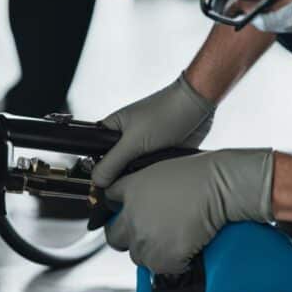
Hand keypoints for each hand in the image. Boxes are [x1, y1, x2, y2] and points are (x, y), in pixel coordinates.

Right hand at [91, 73, 214, 187]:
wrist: (196, 107)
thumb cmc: (165, 112)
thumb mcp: (134, 141)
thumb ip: (112, 162)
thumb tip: (97, 180)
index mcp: (112, 128)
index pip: (95, 153)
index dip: (99, 171)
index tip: (104, 185)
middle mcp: (125, 138)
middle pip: (115, 166)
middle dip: (122, 175)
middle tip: (129, 181)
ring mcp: (142, 147)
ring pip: (133, 170)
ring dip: (140, 174)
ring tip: (149, 173)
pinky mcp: (158, 153)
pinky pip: (150, 170)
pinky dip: (154, 173)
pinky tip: (159, 173)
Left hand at [105, 148, 274, 273]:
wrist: (220, 188)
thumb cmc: (201, 174)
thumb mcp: (162, 168)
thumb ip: (145, 184)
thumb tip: (144, 198)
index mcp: (130, 189)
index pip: (108, 200)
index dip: (116, 209)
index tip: (125, 213)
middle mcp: (132, 215)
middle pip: (113, 236)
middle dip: (127, 237)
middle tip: (148, 235)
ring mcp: (145, 239)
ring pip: (137, 256)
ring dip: (151, 252)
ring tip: (173, 240)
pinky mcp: (162, 258)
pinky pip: (160, 269)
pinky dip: (173, 264)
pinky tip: (186, 249)